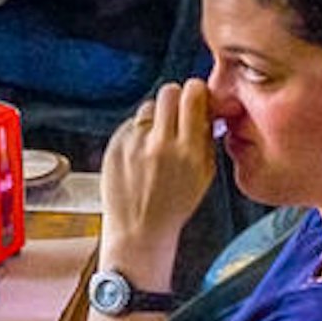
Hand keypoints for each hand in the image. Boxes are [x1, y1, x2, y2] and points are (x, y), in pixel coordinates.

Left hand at [102, 79, 220, 259]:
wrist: (140, 229)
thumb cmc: (173, 205)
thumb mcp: (203, 175)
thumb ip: (205, 139)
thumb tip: (205, 107)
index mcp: (189, 151)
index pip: (193, 96)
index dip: (196, 91)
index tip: (197, 95)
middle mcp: (161, 143)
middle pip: (168, 92)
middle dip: (176, 97)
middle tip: (178, 111)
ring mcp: (135, 142)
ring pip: (149, 106)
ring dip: (156, 116)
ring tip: (159, 139)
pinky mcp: (115, 144)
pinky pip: (132, 123)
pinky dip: (139, 132)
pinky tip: (142, 153)